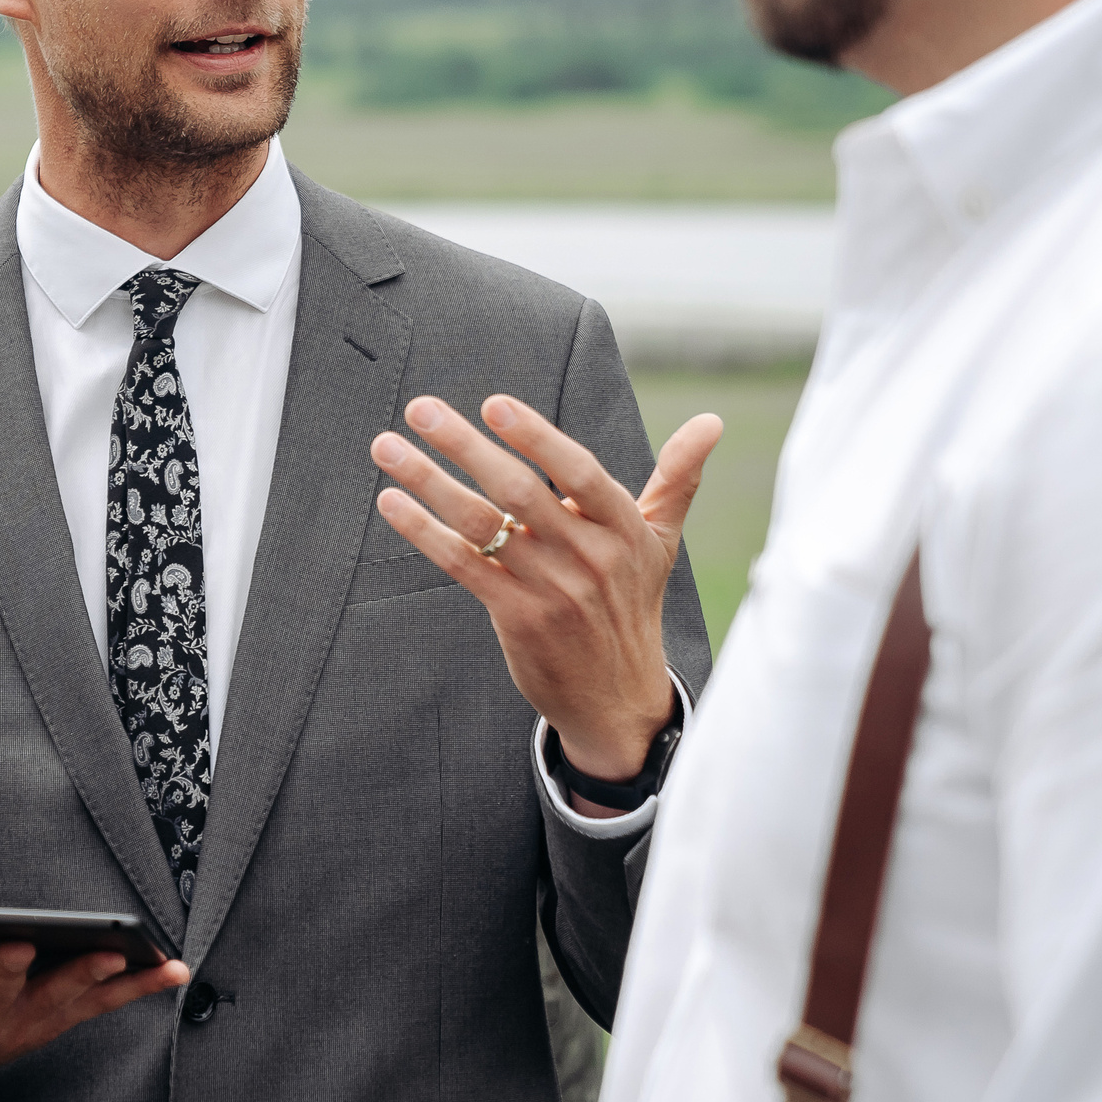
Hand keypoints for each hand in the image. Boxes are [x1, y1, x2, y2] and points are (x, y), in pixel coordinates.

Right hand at [0, 938, 190, 1101]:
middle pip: (2, 989)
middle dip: (13, 967)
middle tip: (23, 942)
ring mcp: (26, 1020)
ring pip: (61, 998)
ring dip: (90, 979)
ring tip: (118, 956)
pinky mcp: (59, 1016)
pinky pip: (105, 1004)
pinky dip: (140, 987)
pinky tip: (174, 966)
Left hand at [370, 395, 720, 789]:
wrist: (618, 697)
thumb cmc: (631, 602)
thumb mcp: (660, 541)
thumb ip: (678, 478)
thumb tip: (713, 421)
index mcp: (622, 529)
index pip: (580, 473)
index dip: (538, 438)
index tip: (494, 403)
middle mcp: (587, 557)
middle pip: (519, 492)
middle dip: (466, 446)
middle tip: (420, 408)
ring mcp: (550, 590)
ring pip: (481, 525)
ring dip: (428, 481)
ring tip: (387, 446)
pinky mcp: (516, 618)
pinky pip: (462, 566)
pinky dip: (424, 531)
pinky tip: (392, 501)